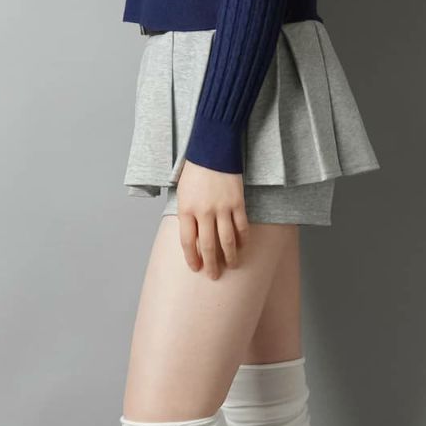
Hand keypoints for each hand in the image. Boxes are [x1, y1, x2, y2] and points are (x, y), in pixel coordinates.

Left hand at [174, 160, 247, 277]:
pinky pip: (241, 227)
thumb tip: (194, 235)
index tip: (196, 268)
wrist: (213, 149)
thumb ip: (187, 214)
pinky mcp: (237, 203)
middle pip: (208, 246)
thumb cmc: (195, 170)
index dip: (192, 258)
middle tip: (214, 275)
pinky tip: (243, 246)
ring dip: (230, 256)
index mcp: (186, 209)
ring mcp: (222, 208)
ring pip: (227, 240)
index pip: (188, 242)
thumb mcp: (182, 192)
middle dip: (211, 264)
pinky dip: (243, 239)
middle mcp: (203, 212)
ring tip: (232, 265)